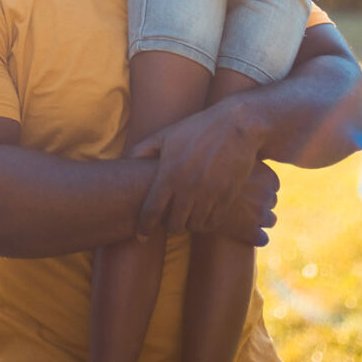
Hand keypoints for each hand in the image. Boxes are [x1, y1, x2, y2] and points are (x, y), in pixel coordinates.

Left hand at [128, 104, 271, 239]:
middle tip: (169, 219)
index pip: (152, 210)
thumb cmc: (198, 129)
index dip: (144, 227)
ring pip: (194, 226)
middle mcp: (188, 186)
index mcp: (169, 172)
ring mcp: (210, 193)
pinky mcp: (228, 196)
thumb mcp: (166, 135)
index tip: (141, 236)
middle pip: (174, 224)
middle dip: (169, 225)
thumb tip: (124, 162)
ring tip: (187, 216)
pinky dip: (207, 223)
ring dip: (189, 224)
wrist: (237, 125)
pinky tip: (204, 215)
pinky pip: (214, 222)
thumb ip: (143, 150)